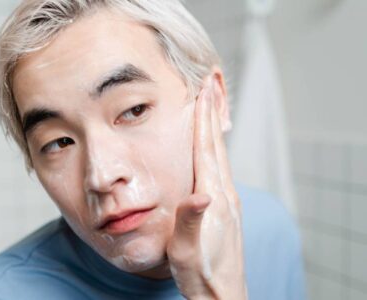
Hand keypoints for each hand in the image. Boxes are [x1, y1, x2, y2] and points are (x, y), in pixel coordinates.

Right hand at [167, 76, 246, 299]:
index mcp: (212, 199)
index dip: (203, 121)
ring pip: (221, 155)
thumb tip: (199, 196)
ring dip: (215, 128)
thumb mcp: (187, 251)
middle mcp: (223, 194)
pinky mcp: (226, 207)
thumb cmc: (201, 274)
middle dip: (212, 114)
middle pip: (217, 146)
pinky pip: (221, 167)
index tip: (203, 94)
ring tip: (211, 107)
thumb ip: (190, 223)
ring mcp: (228, 200)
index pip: (206, 151)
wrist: (223, 294)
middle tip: (210, 87)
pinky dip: (216, 147)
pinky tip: (213, 146)